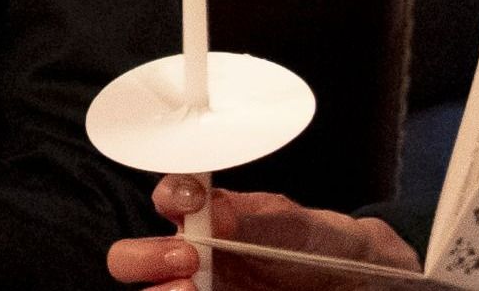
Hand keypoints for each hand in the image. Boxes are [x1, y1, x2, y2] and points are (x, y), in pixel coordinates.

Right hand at [107, 174, 420, 289]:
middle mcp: (190, 255)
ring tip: (193, 290)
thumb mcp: (290, 225)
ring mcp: (197, 288)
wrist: (346, 281)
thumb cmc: (313, 243)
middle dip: (145, 257)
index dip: (169, 197)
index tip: (193, 201)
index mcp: (204, 215)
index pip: (166, 199)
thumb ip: (253, 221)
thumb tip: (214, 212)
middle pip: (132, 257)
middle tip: (187, 260)